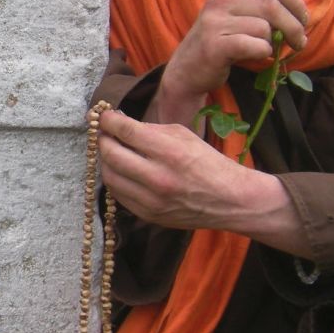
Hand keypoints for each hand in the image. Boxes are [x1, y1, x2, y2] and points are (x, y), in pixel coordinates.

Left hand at [97, 109, 309, 255]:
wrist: (231, 200)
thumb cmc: (209, 163)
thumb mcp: (185, 136)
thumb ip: (151, 130)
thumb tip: (121, 124)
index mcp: (170, 152)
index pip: (125, 131)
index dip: (108, 121)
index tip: (102, 116)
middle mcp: (158, 178)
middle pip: (111, 154)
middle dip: (102, 140)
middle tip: (104, 133)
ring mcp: (151, 201)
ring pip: (110, 177)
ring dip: (106, 161)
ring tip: (112, 151)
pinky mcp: (148, 216)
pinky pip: (119, 195)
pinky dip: (116, 180)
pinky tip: (122, 171)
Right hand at [152, 0, 308, 124]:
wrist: (186, 69)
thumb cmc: (221, 42)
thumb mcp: (238, 14)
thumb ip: (264, 6)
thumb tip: (302, 13)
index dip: (296, 1)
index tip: (303, 19)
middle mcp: (220, 0)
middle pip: (273, 6)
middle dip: (294, 27)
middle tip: (300, 42)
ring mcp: (214, 22)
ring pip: (265, 28)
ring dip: (274, 44)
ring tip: (267, 51)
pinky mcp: (214, 45)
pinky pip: (255, 46)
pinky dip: (263, 53)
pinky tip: (257, 56)